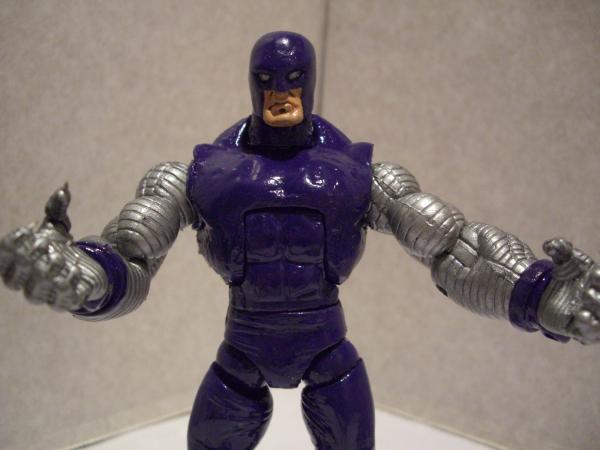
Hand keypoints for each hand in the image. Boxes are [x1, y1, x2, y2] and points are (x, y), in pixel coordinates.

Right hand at [0, 185, 106, 310]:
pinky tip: (76, 267)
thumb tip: (64, 188)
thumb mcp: (58, 226)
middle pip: (12, 281)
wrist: (85, 269)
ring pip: (32, 295)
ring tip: (61, 257)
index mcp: (14, 264)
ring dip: (45, 275)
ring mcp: (41, 295)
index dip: (11, 244)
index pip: (1, 258)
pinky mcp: (61, 303)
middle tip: (45, 242)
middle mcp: (23, 282)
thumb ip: (57, 209)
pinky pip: (59, 303)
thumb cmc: (60, 246)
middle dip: (26, 261)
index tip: (30, 228)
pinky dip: (67, 285)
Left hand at [540, 237, 599, 343]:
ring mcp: (591, 314)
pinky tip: (582, 317)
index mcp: (597, 280)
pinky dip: (589, 326)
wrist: (545, 293)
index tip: (594, 274)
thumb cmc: (563, 274)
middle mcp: (597, 299)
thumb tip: (550, 244)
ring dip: (597, 313)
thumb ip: (558, 249)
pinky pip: (589, 332)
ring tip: (585, 308)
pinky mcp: (580, 329)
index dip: (598, 277)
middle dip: (599, 298)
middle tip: (588, 292)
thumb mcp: (561, 259)